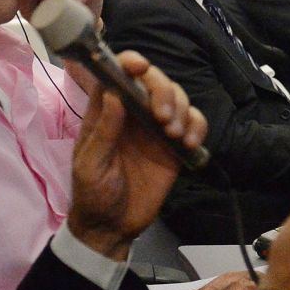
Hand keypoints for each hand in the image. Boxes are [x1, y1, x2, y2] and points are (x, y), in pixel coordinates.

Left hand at [66, 52, 207, 260]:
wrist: (113, 227)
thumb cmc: (93, 193)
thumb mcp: (91, 164)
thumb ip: (104, 131)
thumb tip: (114, 94)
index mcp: (107, 111)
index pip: (118, 74)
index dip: (130, 62)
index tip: (141, 67)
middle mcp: (134, 112)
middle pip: (155, 81)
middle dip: (164, 91)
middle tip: (164, 118)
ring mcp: (156, 128)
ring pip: (178, 98)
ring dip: (182, 109)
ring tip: (175, 136)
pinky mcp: (175, 146)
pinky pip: (194, 124)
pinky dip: (198, 126)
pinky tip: (191, 143)